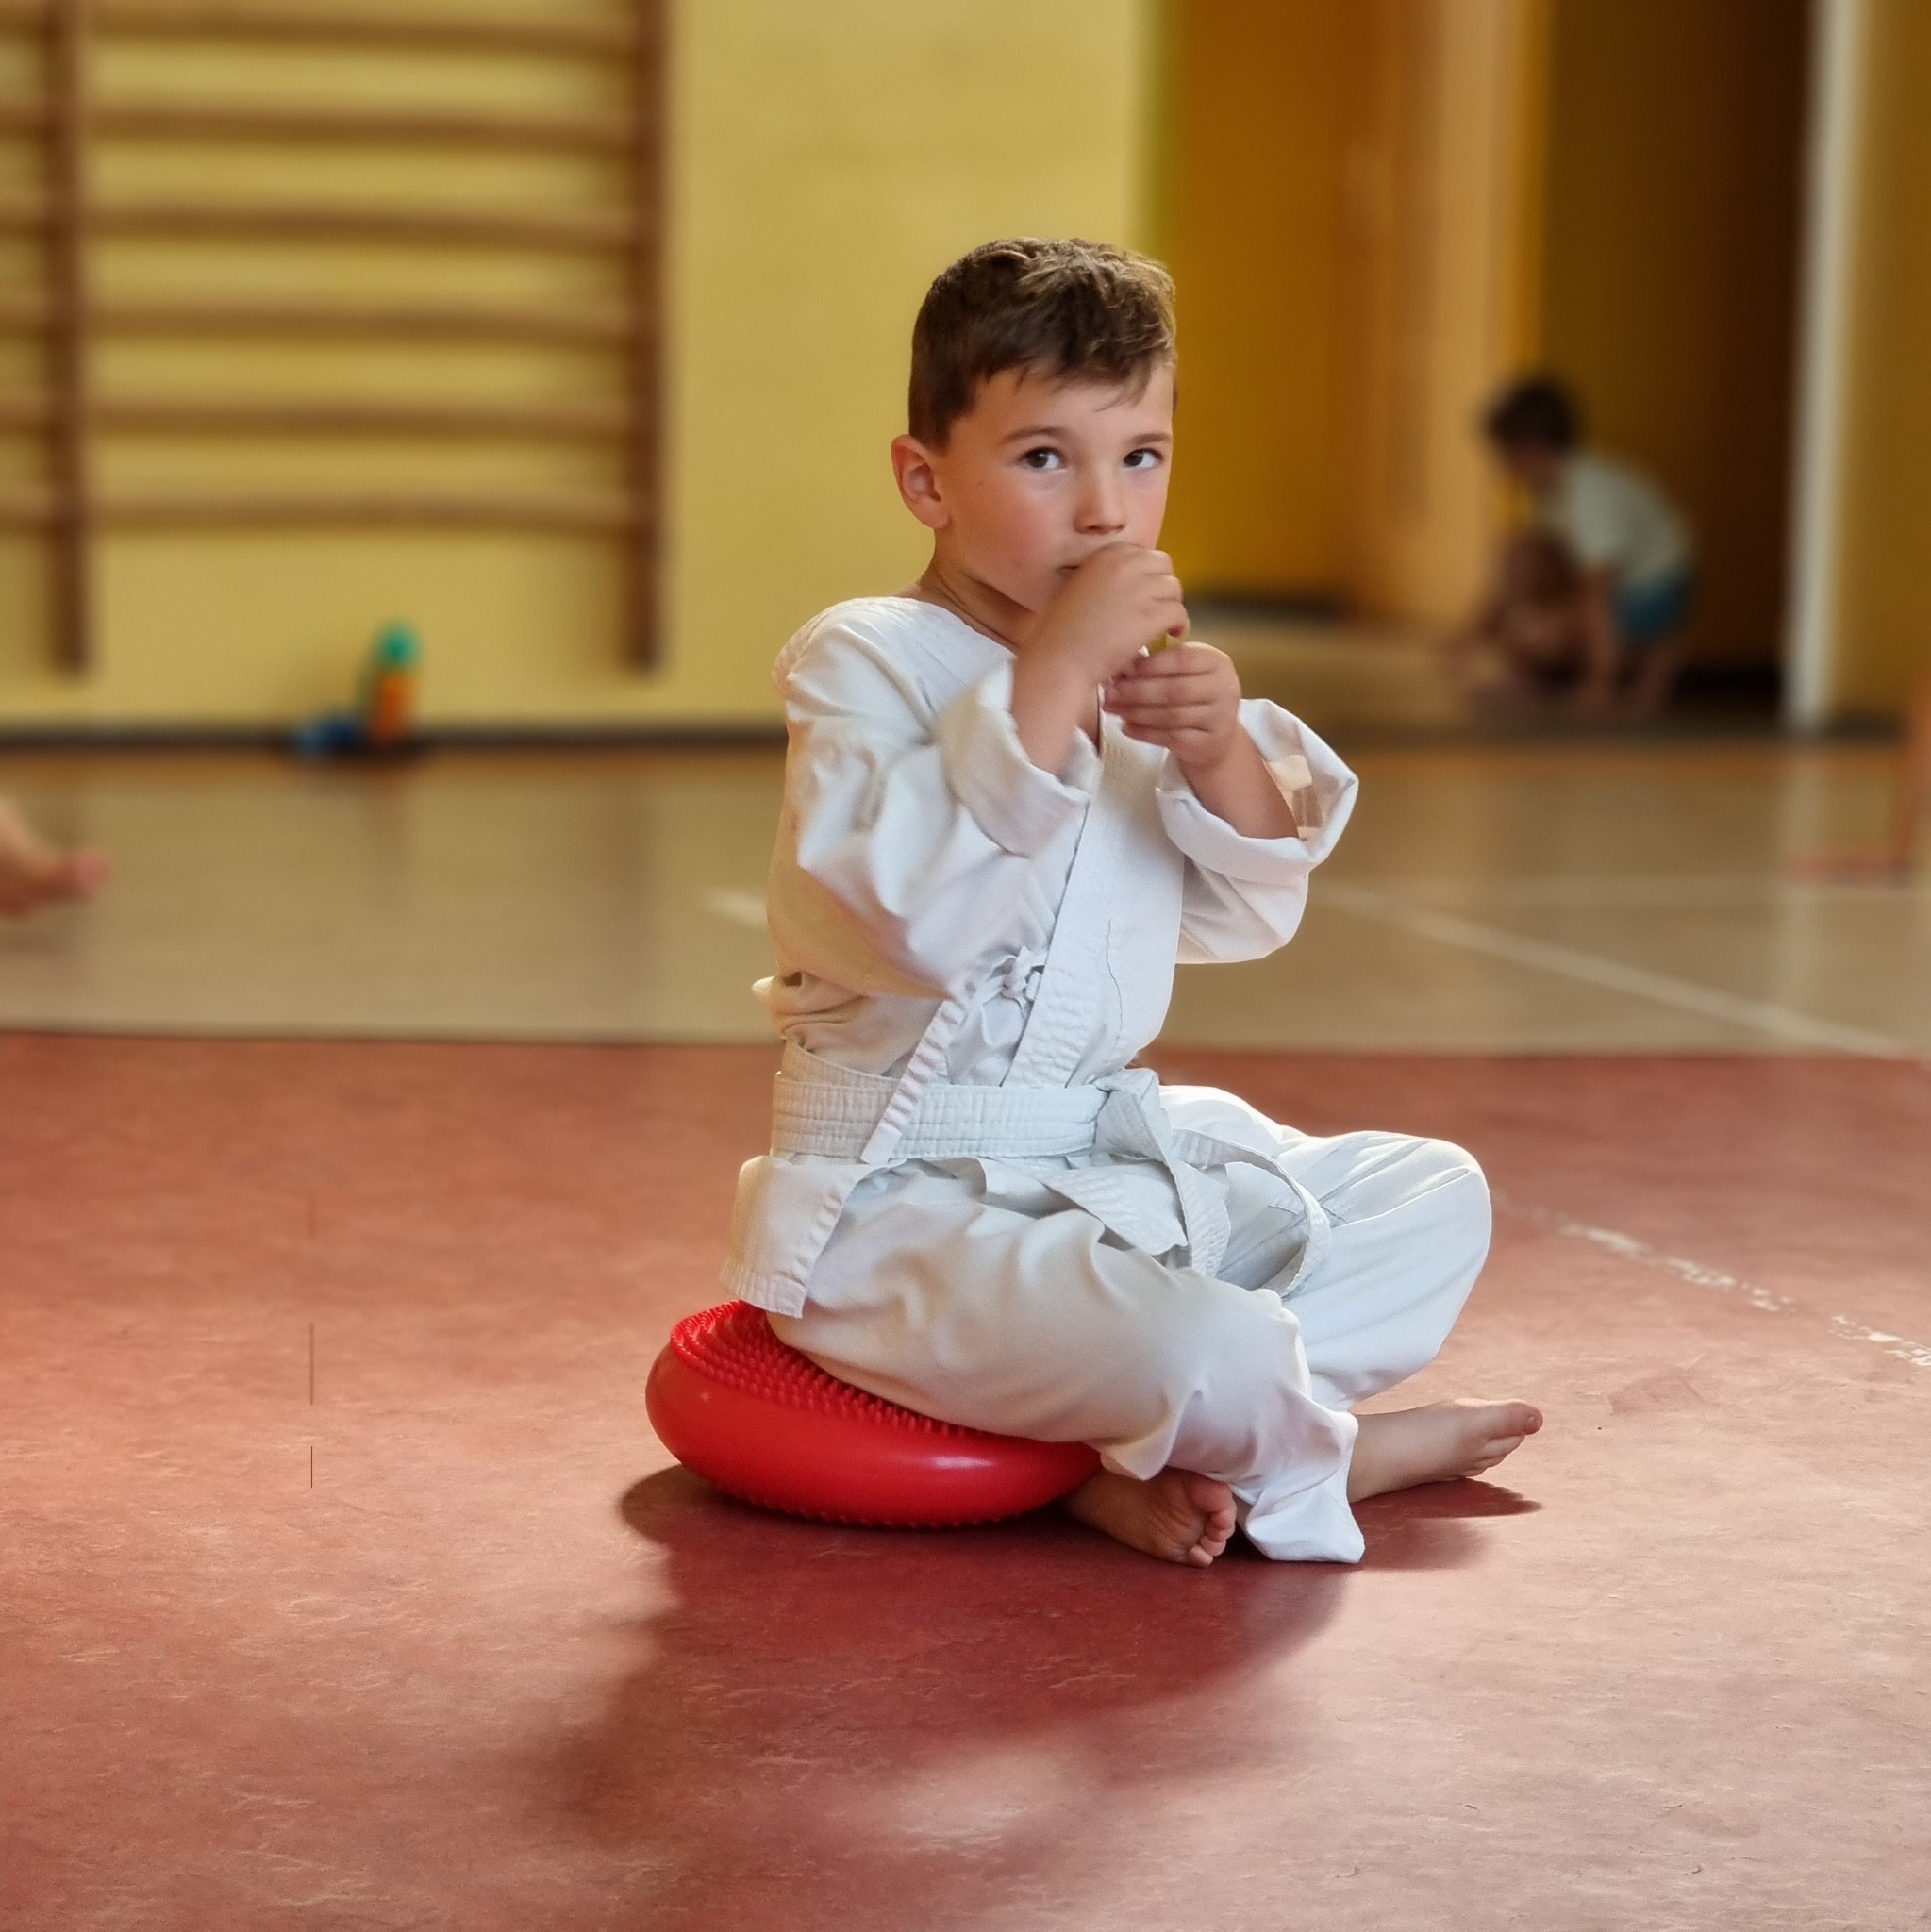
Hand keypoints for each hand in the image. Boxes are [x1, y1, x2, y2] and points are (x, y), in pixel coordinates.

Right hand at [1027, 542, 1186, 686]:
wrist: (1056, 659)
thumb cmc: (1058, 635)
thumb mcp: (1075, 591)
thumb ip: (1101, 581)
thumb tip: (1126, 589)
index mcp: (1103, 556)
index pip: (1141, 554)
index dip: (1146, 575)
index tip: (1143, 594)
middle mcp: (1122, 565)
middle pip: (1163, 564)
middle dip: (1163, 585)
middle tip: (1158, 608)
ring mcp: (1138, 589)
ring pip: (1174, 588)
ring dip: (1171, 605)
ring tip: (1165, 625)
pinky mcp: (1150, 616)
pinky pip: (1178, 612)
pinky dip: (1179, 624)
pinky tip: (1172, 635)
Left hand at [1102, 641, 1243, 773]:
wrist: (1216, 736)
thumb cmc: (1192, 696)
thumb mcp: (1183, 673)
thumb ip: (1158, 666)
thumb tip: (1122, 666)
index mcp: (1217, 662)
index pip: (1183, 658)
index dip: (1151, 665)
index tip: (1122, 669)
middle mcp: (1225, 688)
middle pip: (1175, 689)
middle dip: (1137, 691)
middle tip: (1109, 693)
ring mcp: (1220, 718)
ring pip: (1171, 716)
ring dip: (1137, 713)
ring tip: (1113, 709)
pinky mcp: (1209, 744)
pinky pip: (1171, 738)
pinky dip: (1145, 733)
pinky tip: (1126, 727)